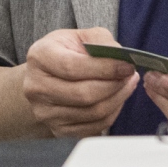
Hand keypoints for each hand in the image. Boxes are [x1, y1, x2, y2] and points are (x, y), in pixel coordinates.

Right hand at [22, 28, 139, 136]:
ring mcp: (45, 112)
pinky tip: (116, 99)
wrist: (46, 77)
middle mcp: (36, 87)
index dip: (105, 68)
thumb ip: (102, 41)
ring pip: (92, 112)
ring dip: (117, 99)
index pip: (72, 67)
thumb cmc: (65, 53)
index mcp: (40, 57)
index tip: (127, 66)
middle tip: (130, 76)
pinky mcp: (58, 129)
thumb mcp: (80, 36)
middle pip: (84, 94)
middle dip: (114, 85)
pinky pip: (94, 126)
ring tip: (127, 84)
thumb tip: (122, 58)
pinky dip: (112, 113)